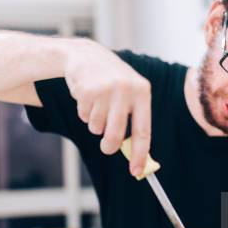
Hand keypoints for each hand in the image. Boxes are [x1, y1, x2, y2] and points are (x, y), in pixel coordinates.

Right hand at [63, 38, 150, 175]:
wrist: (86, 56)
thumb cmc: (113, 82)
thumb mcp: (129, 94)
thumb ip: (134, 121)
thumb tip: (137, 156)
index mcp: (142, 91)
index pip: (143, 130)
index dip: (140, 154)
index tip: (137, 171)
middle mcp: (126, 89)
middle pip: (116, 134)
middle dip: (109, 146)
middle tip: (106, 148)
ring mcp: (105, 88)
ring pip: (97, 127)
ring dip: (95, 123)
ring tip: (97, 105)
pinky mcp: (86, 89)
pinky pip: (84, 116)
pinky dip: (84, 113)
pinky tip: (87, 97)